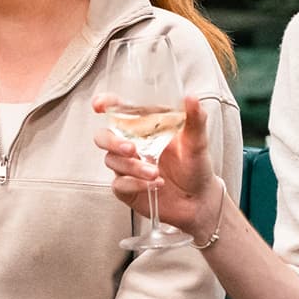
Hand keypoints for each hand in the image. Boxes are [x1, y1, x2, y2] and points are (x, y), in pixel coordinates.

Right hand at [93, 92, 222, 238]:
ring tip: (155, 173)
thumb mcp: (197, 141)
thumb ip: (195, 119)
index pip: (118, 110)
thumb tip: (192, 97)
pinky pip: (119, 184)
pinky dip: (135, 184)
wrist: (199, 200)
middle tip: (131, 148)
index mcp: (143, 127)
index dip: (104, 104)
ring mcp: (126, 167)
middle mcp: (131, 145)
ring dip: (132, 167)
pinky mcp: (126, 188)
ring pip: (112, 161)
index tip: (99, 105)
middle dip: (112, 141)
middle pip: (103, 136)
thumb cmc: (195, 166)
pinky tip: (155, 184)